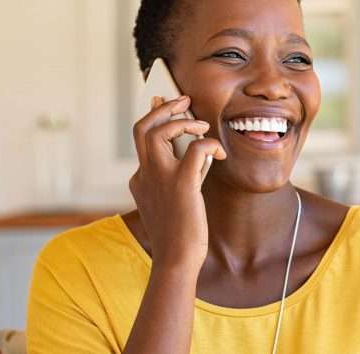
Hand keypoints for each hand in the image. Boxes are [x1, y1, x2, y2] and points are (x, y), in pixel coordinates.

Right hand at [128, 96, 225, 271]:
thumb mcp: (171, 201)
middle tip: (183, 99)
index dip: (154, 118)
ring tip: (202, 126)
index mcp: (140, 179)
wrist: (176, 260)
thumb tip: (195, 151)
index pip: (142, 139)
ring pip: (159, 131)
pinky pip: (195, 149)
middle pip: (142, 127)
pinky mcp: (182, 184)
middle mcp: (145, 174)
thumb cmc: (179, 234)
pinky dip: (209, 144)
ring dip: (183, 121)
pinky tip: (219, 154)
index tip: (162, 103)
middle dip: (162, 108)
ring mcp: (160, 177)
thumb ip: (178, 176)